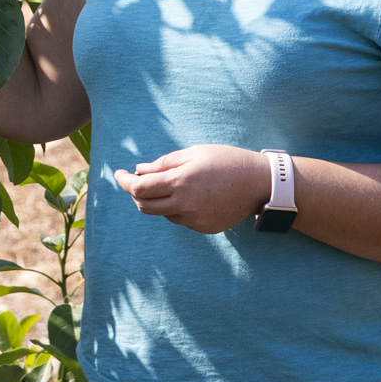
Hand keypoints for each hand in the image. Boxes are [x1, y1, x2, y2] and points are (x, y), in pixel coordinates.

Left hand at [113, 145, 267, 234]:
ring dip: (158, 200)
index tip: (120, 174)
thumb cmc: (227, 161)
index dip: (124, 181)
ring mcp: (195, 219)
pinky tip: (193, 196)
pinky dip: (177, 208)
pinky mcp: (204, 228)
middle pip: (144, 206)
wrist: (260, 184)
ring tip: (174, 184)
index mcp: (182, 182)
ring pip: (163, 213)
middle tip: (138, 181)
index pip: (139, 188)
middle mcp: (186, 204)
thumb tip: (139, 170)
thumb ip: (163, 163)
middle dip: (136, 193)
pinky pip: (180, 220)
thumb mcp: (194, 153)